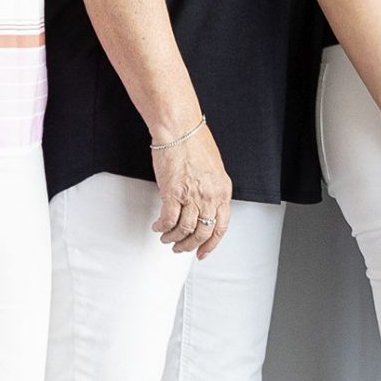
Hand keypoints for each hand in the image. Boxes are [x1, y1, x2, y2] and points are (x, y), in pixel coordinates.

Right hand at [153, 123, 230, 256]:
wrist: (179, 129)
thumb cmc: (194, 143)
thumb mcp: (214, 169)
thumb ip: (212, 190)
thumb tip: (206, 207)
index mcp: (223, 191)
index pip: (221, 227)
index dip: (211, 244)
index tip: (203, 251)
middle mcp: (209, 196)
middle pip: (202, 232)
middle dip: (190, 245)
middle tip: (181, 248)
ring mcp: (192, 195)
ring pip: (185, 230)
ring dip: (174, 239)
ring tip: (167, 238)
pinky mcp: (172, 192)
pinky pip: (168, 220)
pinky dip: (162, 228)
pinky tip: (158, 227)